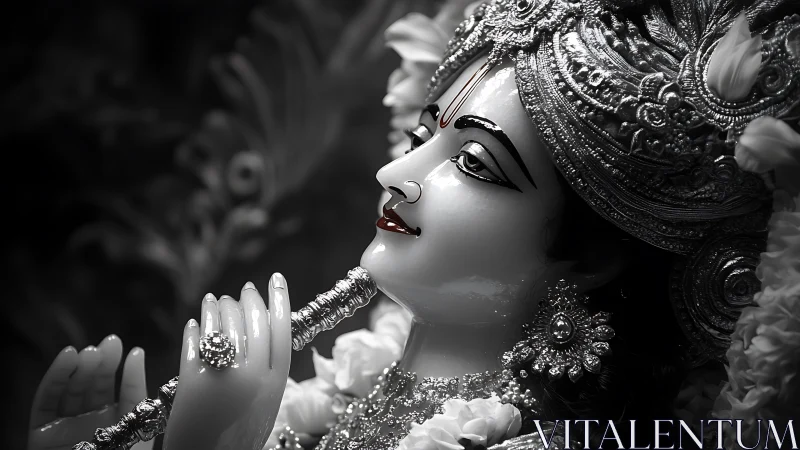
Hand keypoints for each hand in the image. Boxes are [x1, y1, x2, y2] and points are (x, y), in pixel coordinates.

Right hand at [28, 335, 150, 449]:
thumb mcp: (140, 428)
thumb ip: (136, 392)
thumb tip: (138, 353)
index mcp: (121, 424)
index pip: (123, 390)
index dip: (125, 370)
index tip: (130, 349)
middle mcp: (92, 423)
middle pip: (95, 386)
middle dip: (102, 364)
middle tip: (109, 344)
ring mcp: (65, 427)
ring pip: (71, 389)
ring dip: (80, 367)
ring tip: (90, 352)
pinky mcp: (40, 433)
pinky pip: (45, 401)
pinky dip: (55, 378)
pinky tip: (68, 357)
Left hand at [163, 273, 291, 449]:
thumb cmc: (238, 438)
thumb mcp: (266, 405)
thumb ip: (266, 373)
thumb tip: (262, 333)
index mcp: (275, 382)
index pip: (282, 328)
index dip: (280, 299)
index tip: (276, 279)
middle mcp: (252, 376)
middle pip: (254, 322)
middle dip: (249, 299)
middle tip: (245, 289)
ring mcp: (223, 376)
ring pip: (224, 325)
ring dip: (220, 307)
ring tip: (216, 300)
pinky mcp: (192, 380)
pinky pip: (195, 342)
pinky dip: (196, 328)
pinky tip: (196, 321)